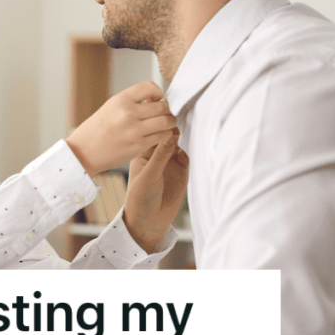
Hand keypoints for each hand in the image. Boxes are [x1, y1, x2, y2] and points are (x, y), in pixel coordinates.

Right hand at [65, 81, 175, 176]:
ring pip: (166, 121)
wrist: (84, 152)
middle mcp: (128, 113)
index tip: (158, 98)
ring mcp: (134, 130)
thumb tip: (154, 99)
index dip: (158, 92)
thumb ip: (131, 102)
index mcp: (120, 100)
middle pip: (162, 105)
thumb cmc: (96, 131)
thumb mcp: (110, 107)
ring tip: (167, 124)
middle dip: (167, 109)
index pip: (150, 87)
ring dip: (170, 122)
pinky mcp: (139, 145)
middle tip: (165, 113)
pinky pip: (162, 136)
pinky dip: (166, 134)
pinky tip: (161, 135)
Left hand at [123, 129, 188, 252]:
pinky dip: (193, 146)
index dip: (157, 122)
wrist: (149, 221)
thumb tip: (171, 133)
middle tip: (177, 119)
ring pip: (179, 141)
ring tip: (185, 129)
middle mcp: (157, 153)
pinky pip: (189, 153)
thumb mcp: (149, 174)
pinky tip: (194, 141)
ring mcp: (170, 160)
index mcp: (142, 152)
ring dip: (183, 134)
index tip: (164, 113)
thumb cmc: (140, 198)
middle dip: (172, 125)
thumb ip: (161, 155)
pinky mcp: (183, 168)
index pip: (151, 132)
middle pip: (166, 133)